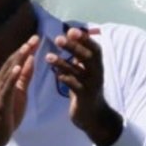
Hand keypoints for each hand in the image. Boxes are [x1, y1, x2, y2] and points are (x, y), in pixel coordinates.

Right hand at [0, 37, 38, 145]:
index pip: (16, 61)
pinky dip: (12, 76)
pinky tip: (18, 68)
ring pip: (8, 72)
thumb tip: (30, 60)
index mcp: (4, 80)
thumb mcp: (20, 93)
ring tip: (27, 47)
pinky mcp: (0, 102)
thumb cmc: (6, 115)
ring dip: (18, 59)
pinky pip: (6, 87)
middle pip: (12, 62)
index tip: (36, 38)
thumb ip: (24, 77)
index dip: (26, 49)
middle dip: (24, 50)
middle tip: (34, 37)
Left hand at [47, 28, 122, 145]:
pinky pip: (75, 86)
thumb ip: (79, 57)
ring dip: (63, 62)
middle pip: (88, 56)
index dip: (84, 39)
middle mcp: (97, 73)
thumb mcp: (85, 71)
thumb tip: (70, 37)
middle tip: (58, 39)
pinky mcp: (85, 97)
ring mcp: (92, 85)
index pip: (94, 48)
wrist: (93, 116)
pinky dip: (66, 79)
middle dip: (74, 46)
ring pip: (79, 71)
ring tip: (48, 57)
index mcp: (97, 65)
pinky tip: (56, 75)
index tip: (71, 30)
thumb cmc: (86, 90)